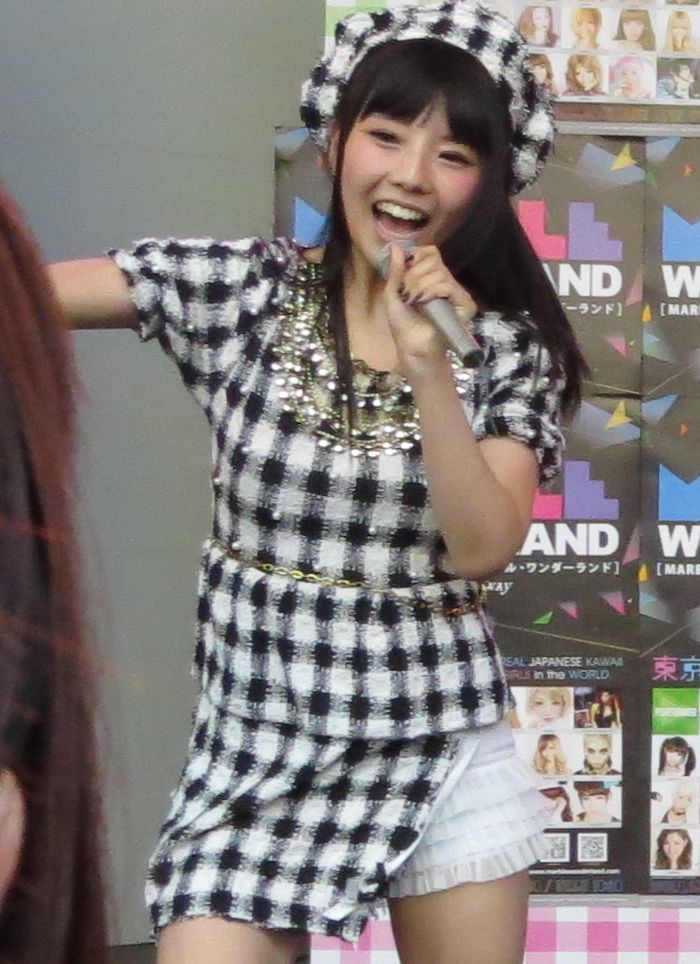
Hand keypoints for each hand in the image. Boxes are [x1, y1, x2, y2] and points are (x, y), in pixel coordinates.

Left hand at [382, 244, 476, 375]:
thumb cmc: (403, 325)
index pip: (430, 253)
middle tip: (408, 296)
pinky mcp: (464, 305)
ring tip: (415, 303)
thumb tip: (395, 245)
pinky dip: (433, 291)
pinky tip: (425, 302)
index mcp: (431, 277)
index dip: (416, 259)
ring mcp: (456, 293)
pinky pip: (448, 285)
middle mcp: (446, 282)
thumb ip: (395, 270)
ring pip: (439, 273)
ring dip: (420, 287)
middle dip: (414, 277)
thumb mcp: (393, 294)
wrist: (412, 347)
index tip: (404, 277)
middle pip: (433, 261)